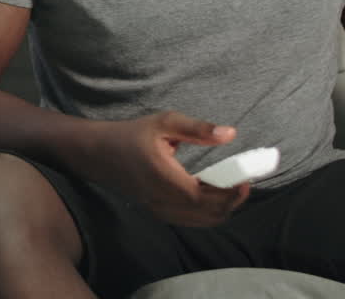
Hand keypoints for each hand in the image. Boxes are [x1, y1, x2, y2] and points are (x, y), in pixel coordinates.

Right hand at [81, 110, 250, 226]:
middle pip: (207, 214)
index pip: (204, 198)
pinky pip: (190, 220)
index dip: (229, 194)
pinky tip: (212, 194)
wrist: (98, 153)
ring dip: (221, 208)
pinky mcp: (158, 212)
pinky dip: (207, 212)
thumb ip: (198, 129)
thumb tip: (230, 134)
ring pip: (200, 221)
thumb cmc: (131, 135)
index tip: (246, 180)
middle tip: (243, 182)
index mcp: (164, 179)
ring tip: (231, 188)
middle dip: (230, 202)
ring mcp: (159, 210)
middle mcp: (162, 200)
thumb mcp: (164, 123)